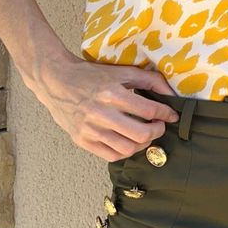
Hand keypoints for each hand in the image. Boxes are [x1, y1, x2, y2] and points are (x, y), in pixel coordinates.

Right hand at [27, 52, 180, 161]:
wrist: (56, 81)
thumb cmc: (91, 75)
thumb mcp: (121, 71)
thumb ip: (149, 79)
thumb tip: (171, 93)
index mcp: (111, 93)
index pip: (148, 110)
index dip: (166, 113)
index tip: (171, 114)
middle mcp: (100, 113)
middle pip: (140, 134)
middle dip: (157, 131)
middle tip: (160, 125)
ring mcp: (89, 130)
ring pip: (127, 149)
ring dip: (144, 144)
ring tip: (146, 134)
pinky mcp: (82, 140)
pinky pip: (111, 156)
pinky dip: (126, 152)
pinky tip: (130, 141)